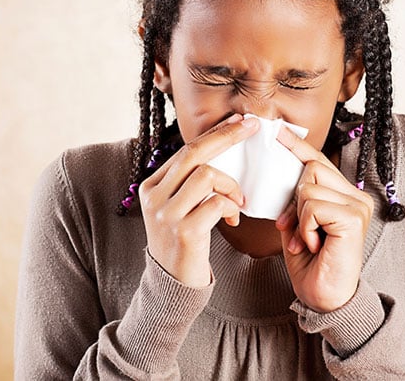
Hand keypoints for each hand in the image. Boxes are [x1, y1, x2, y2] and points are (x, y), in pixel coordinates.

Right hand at [138, 114, 258, 287]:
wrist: (172, 284)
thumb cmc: (184, 242)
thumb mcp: (178, 208)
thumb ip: (190, 182)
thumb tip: (222, 145)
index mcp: (152, 185)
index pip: (186, 149)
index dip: (215, 132)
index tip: (239, 120)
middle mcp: (155, 196)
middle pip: (194, 153)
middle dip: (227, 136)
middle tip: (253, 127)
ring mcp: (166, 213)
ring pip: (207, 175)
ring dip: (231, 185)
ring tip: (238, 201)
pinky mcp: (183, 231)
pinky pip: (216, 204)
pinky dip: (231, 207)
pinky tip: (233, 221)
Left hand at [275, 125, 373, 312]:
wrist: (324, 298)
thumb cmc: (310, 263)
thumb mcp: (297, 222)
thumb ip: (295, 197)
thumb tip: (281, 168)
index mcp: (344, 195)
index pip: (318, 161)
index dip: (297, 145)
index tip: (277, 131)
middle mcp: (356, 196)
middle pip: (310, 169)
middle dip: (292, 199)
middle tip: (292, 228)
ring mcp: (358, 206)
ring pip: (308, 187)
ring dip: (297, 217)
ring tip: (305, 241)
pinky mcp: (353, 218)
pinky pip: (312, 205)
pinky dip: (304, 226)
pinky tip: (312, 245)